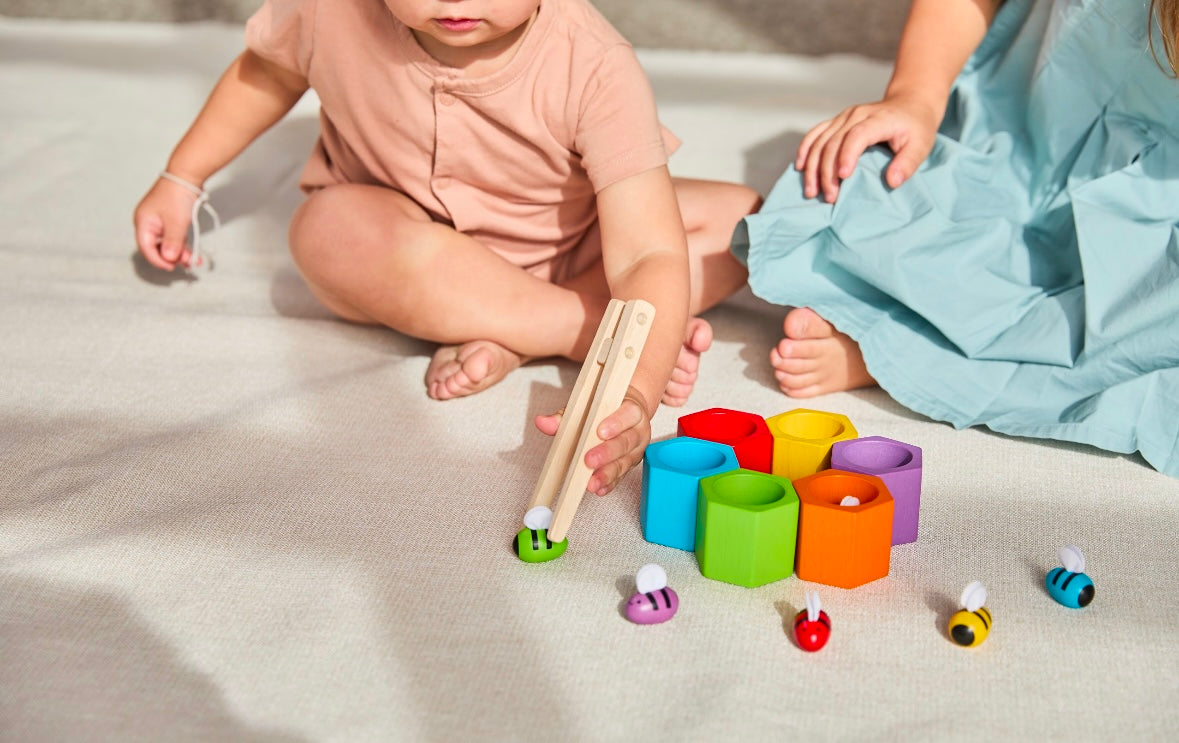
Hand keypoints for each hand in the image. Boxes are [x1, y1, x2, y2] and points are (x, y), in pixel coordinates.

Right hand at [133, 176, 200, 269]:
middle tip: (188, 264)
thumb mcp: (176, 223)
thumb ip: (172, 243)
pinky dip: (182, 245)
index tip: (172, 268)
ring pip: (167, 244)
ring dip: (180, 253)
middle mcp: (148, 223)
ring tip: (194, 260)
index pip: (146, 248)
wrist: (187, 175)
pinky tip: (193, 254)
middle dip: (172, 258)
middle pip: (157, 248)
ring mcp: (159, 221)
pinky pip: (174, 237)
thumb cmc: (177, 196)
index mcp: (143, 223)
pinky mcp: (169, 220)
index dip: (158, 261)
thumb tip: (169, 259)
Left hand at [534, 386, 651, 496]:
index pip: (628, 414)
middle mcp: (637, 431)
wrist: (624, 413)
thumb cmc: (604, 408)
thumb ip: (565, 415)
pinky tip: (597, 489)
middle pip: (625, 442)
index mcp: (631, 410)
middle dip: (607, 453)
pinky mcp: (629, 466)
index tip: (600, 431)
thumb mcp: (586, 405)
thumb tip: (543, 422)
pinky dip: (608, 484)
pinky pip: (620, 477)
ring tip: (591, 482)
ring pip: (624, 462)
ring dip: (606, 474)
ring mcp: (635, 450)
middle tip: (589, 460)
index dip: (616, 423)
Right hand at [796, 92, 941, 202]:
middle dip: (827, 172)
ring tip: (812, 192)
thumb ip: (907, 164)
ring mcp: (843, 117)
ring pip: (819, 141)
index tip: (843, 177)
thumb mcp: (921, 146)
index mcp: (878, 119)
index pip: (857, 136)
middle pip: (833, 142)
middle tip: (830, 197)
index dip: (847, 155)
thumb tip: (891, 182)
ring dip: (812, 167)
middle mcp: (856, 115)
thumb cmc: (916, 127)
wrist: (910, 103)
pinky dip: (804, 151)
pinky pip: (814, 134)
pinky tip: (799, 168)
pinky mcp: (836, 121)